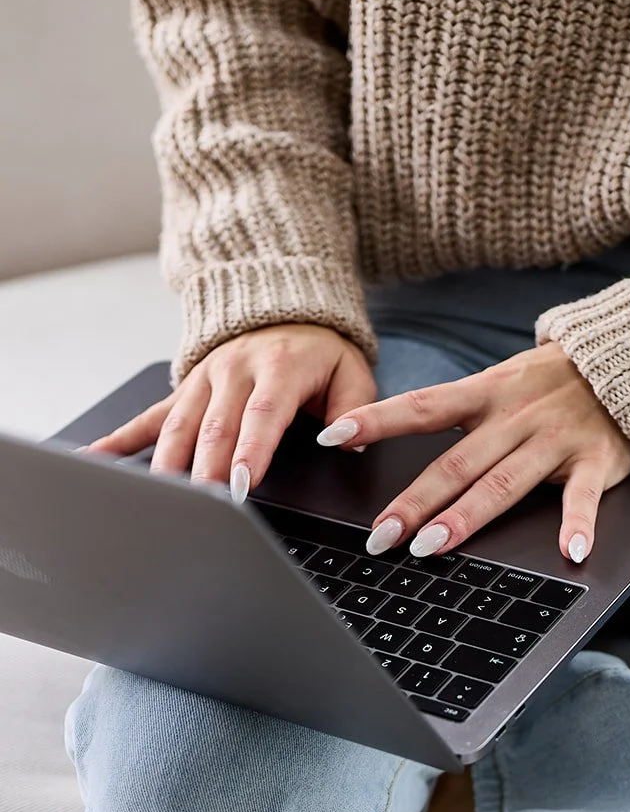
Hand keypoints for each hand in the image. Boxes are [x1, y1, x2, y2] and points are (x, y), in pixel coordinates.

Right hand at [86, 324, 376, 501]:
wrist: (283, 305)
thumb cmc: (320, 351)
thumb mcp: (351, 370)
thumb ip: (353, 406)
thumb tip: (346, 441)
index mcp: (278, 367)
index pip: (262, 414)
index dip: (250, 450)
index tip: (242, 483)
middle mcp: (234, 370)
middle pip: (215, 427)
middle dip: (207, 469)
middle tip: (204, 507)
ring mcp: (203, 379)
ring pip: (179, 425)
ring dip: (168, 464)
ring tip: (161, 500)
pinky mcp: (184, 388)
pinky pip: (149, 415)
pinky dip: (120, 438)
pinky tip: (95, 459)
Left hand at [316, 341, 629, 562]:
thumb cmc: (555, 381)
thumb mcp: (503, 382)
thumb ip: (461, 411)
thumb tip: (401, 439)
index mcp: (487, 393)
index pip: (421, 407)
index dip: (375, 420)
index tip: (331, 435)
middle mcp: (515, 416)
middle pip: (456, 462)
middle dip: (414, 501)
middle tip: (380, 536)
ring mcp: (555, 439)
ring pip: (505, 482)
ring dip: (467, 517)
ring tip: (433, 547)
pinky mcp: (597, 460)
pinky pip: (584, 498)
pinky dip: (578, 526)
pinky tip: (569, 554)